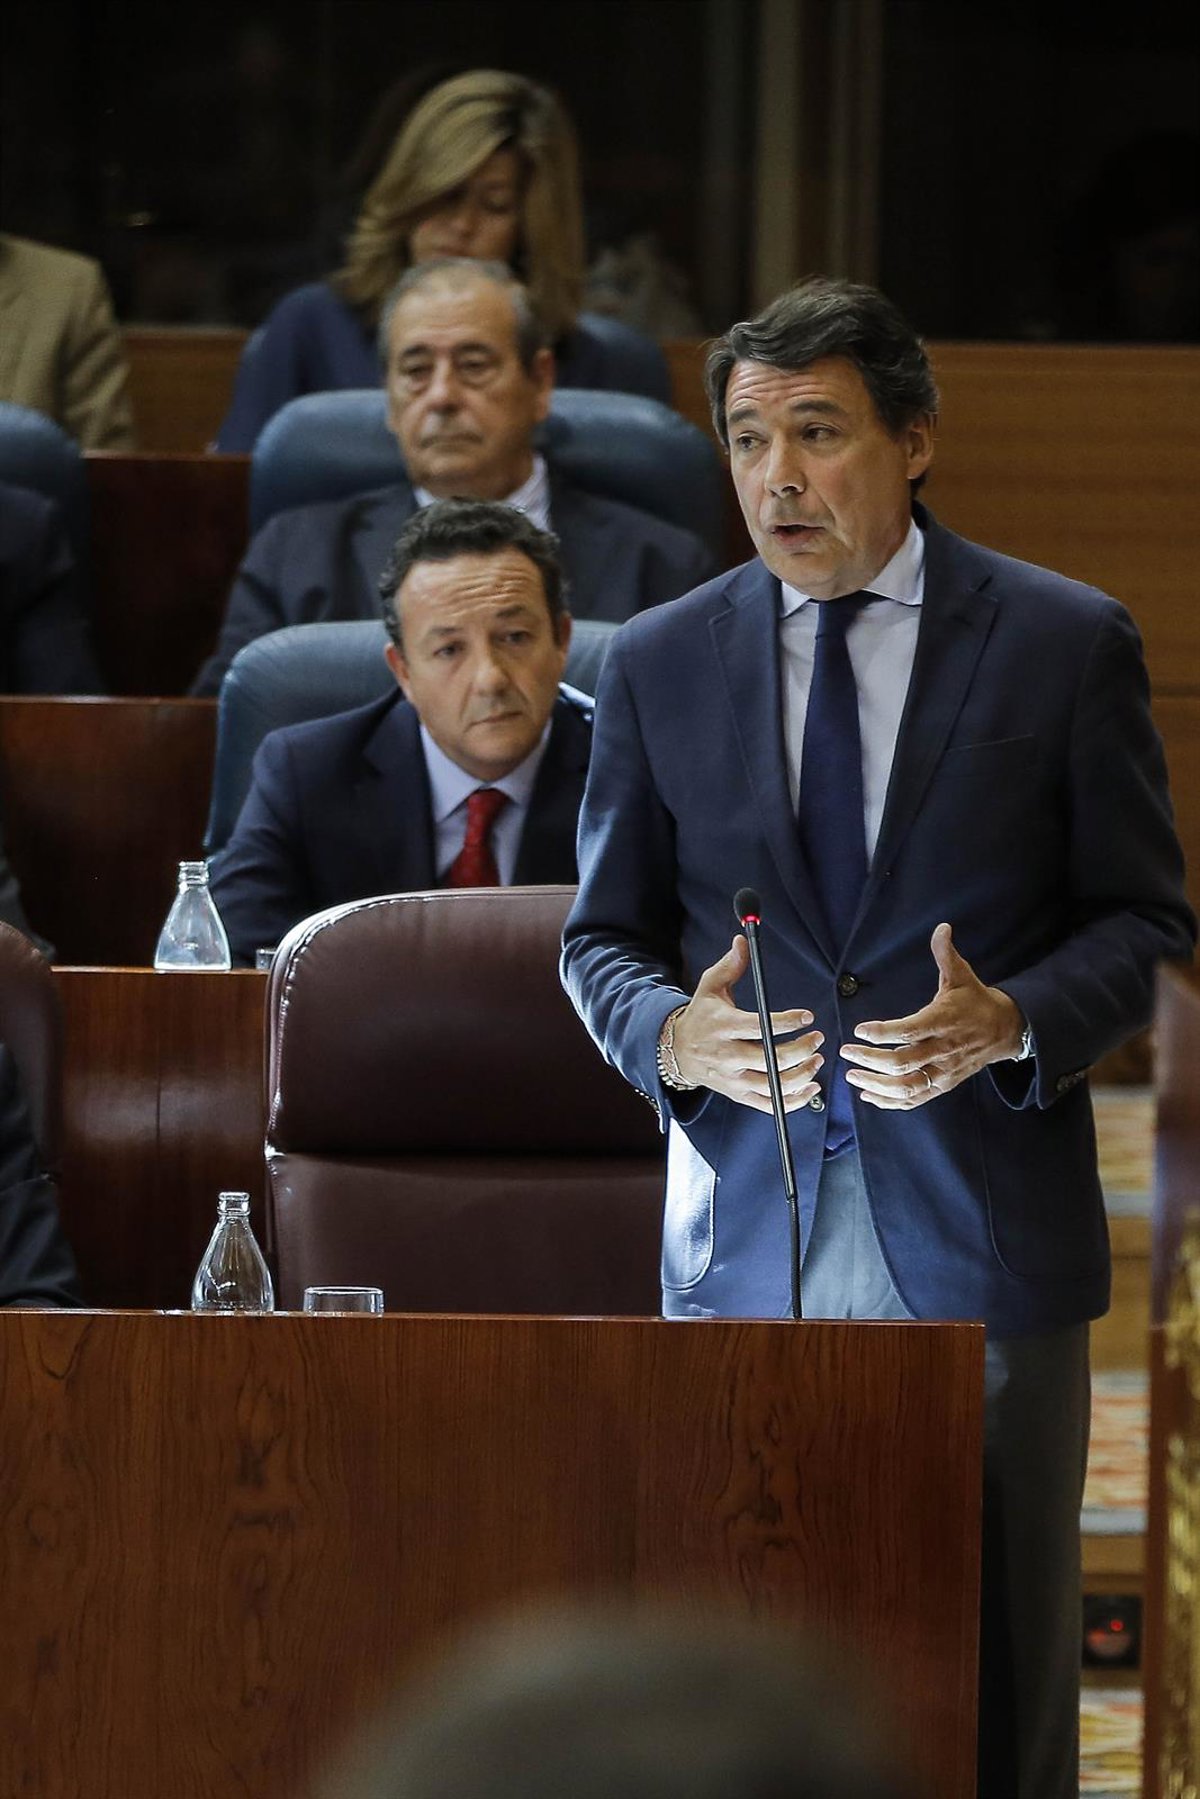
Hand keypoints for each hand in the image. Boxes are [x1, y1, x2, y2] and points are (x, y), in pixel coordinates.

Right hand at [670, 934, 823, 1114]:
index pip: (760, 1027)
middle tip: (817, 1037)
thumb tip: (743, 940)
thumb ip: (731, 965)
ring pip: (775, 1085)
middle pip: (772, 1059)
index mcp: (723, 1027)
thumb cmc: (701, 1016)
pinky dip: (795, 1101)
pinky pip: (771, 1105)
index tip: (806, 1016)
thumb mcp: (710, 986)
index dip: (787, 1022)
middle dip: (802, 1049)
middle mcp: (728, 1056)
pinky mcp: (739, 1095)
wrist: (678, 1051)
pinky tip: (810, 1086)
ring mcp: (734, 1079)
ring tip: (816, 1059)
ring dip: (803, 1074)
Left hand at [838, 922, 1025, 1109]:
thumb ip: (946, 954)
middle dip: (870, 1060)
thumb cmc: (976, 1001)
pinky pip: (915, 1099)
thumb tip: (941, 927)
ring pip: (907, 1087)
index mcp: (944, 1021)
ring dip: (876, 1085)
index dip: (883, 1032)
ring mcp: (943, 1071)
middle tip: (846, 1052)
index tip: (859, 1030)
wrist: (1006, 1030)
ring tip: (852, 1076)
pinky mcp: (943, 1085)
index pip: (910, 1031)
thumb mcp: (963, 975)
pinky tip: (869, 1094)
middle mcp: (943, 1049)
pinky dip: (891, 1101)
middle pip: (903, 1062)